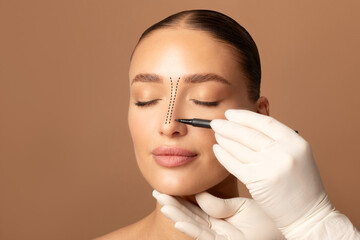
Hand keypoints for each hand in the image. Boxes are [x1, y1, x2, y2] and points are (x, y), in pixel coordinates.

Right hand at [153, 190, 283, 239]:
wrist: (289, 230)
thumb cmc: (268, 220)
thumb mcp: (242, 208)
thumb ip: (221, 204)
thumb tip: (199, 194)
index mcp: (221, 217)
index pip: (197, 206)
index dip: (182, 198)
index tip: (169, 186)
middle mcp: (218, 228)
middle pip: (191, 215)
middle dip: (174, 205)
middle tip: (157, 193)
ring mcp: (221, 237)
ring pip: (194, 225)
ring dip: (177, 214)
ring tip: (163, 203)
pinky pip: (206, 237)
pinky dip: (191, 228)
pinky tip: (179, 221)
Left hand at [211, 109, 334, 237]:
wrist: (309, 215)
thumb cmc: (301, 186)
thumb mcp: (297, 156)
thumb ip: (276, 142)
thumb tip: (247, 128)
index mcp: (295, 142)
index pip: (265, 122)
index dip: (244, 116)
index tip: (230, 114)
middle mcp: (283, 151)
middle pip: (248, 134)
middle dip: (228, 126)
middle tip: (215, 122)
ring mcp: (270, 166)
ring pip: (239, 148)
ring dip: (224, 139)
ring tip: (216, 134)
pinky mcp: (257, 180)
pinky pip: (234, 163)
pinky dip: (223, 155)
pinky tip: (217, 150)